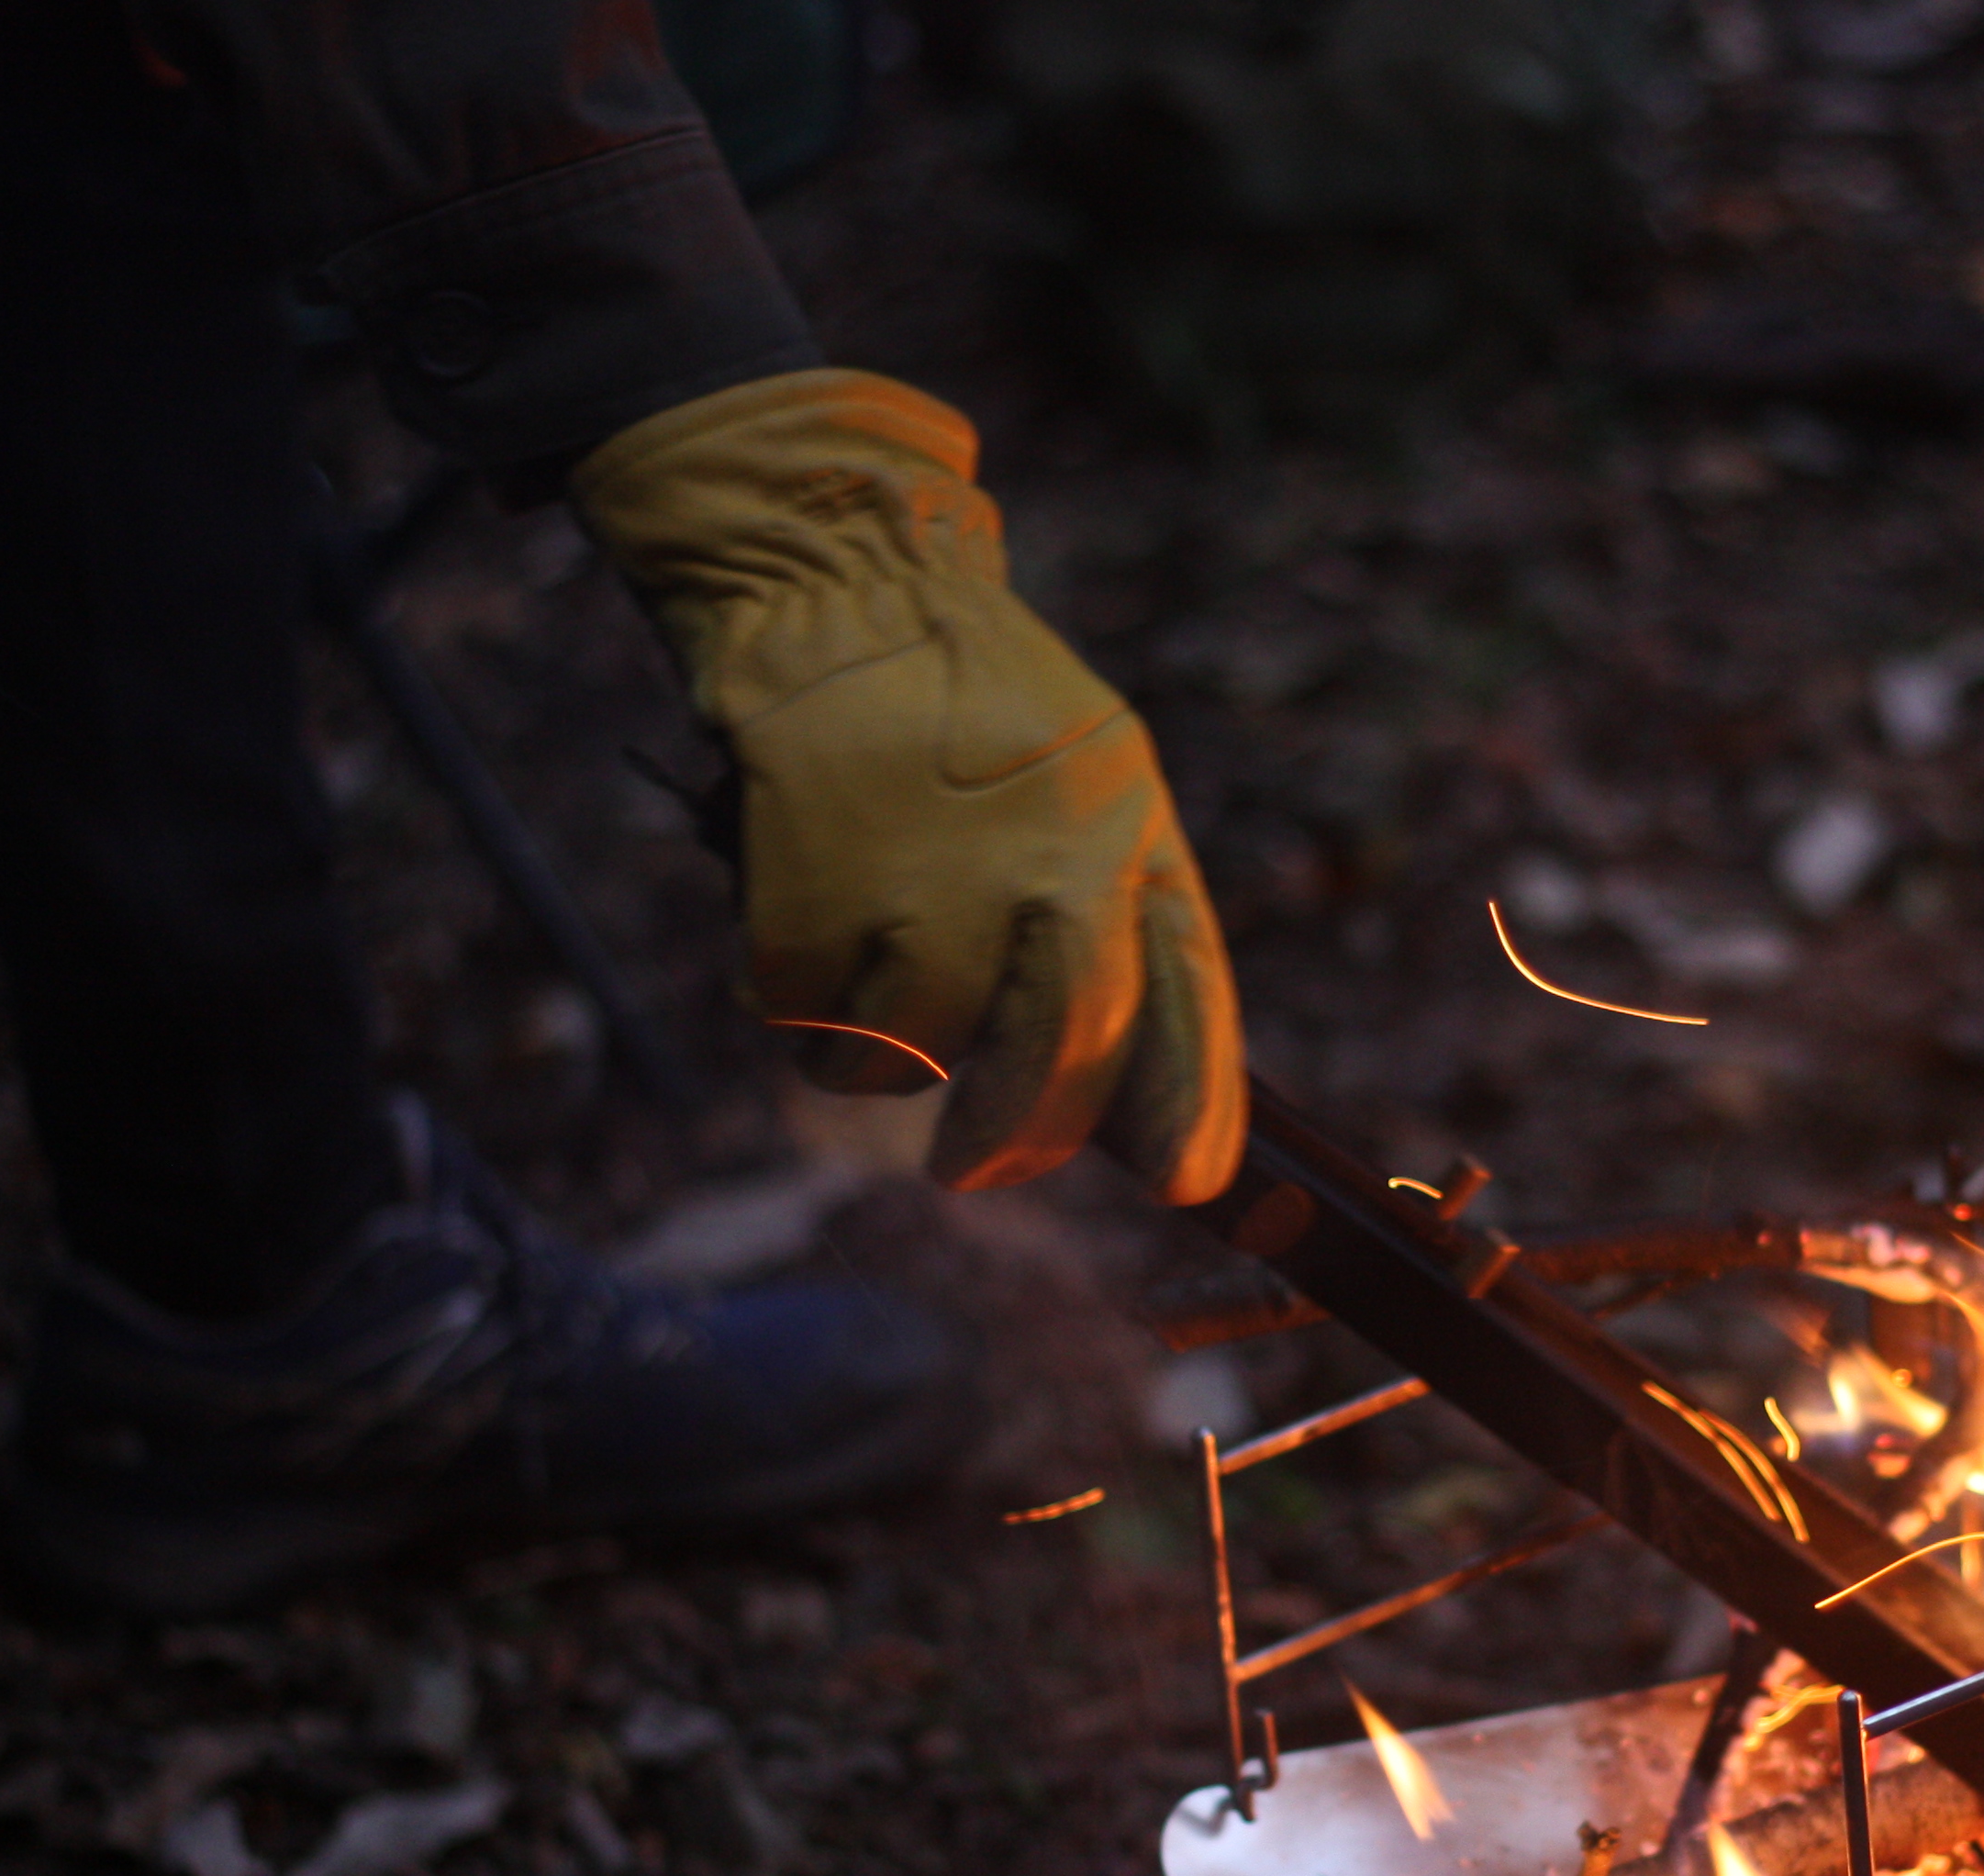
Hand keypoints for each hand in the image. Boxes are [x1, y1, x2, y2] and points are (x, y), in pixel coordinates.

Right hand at [572, 371, 1243, 1201]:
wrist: (843, 581)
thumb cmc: (972, 707)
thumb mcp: (1091, 785)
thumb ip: (1113, 923)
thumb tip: (1120, 1111)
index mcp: (1131, 837)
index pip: (1190, 1005)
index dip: (1193, 1113)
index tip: (1183, 1185)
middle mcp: (1051, 862)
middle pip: (1063, 1060)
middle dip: (1019, 1139)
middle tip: (971, 1168)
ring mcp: (934, 873)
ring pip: (912, 1056)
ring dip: (874, 1057)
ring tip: (858, 986)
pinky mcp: (820, 875)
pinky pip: (805, 1017)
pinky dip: (791, 1002)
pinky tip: (797, 929)